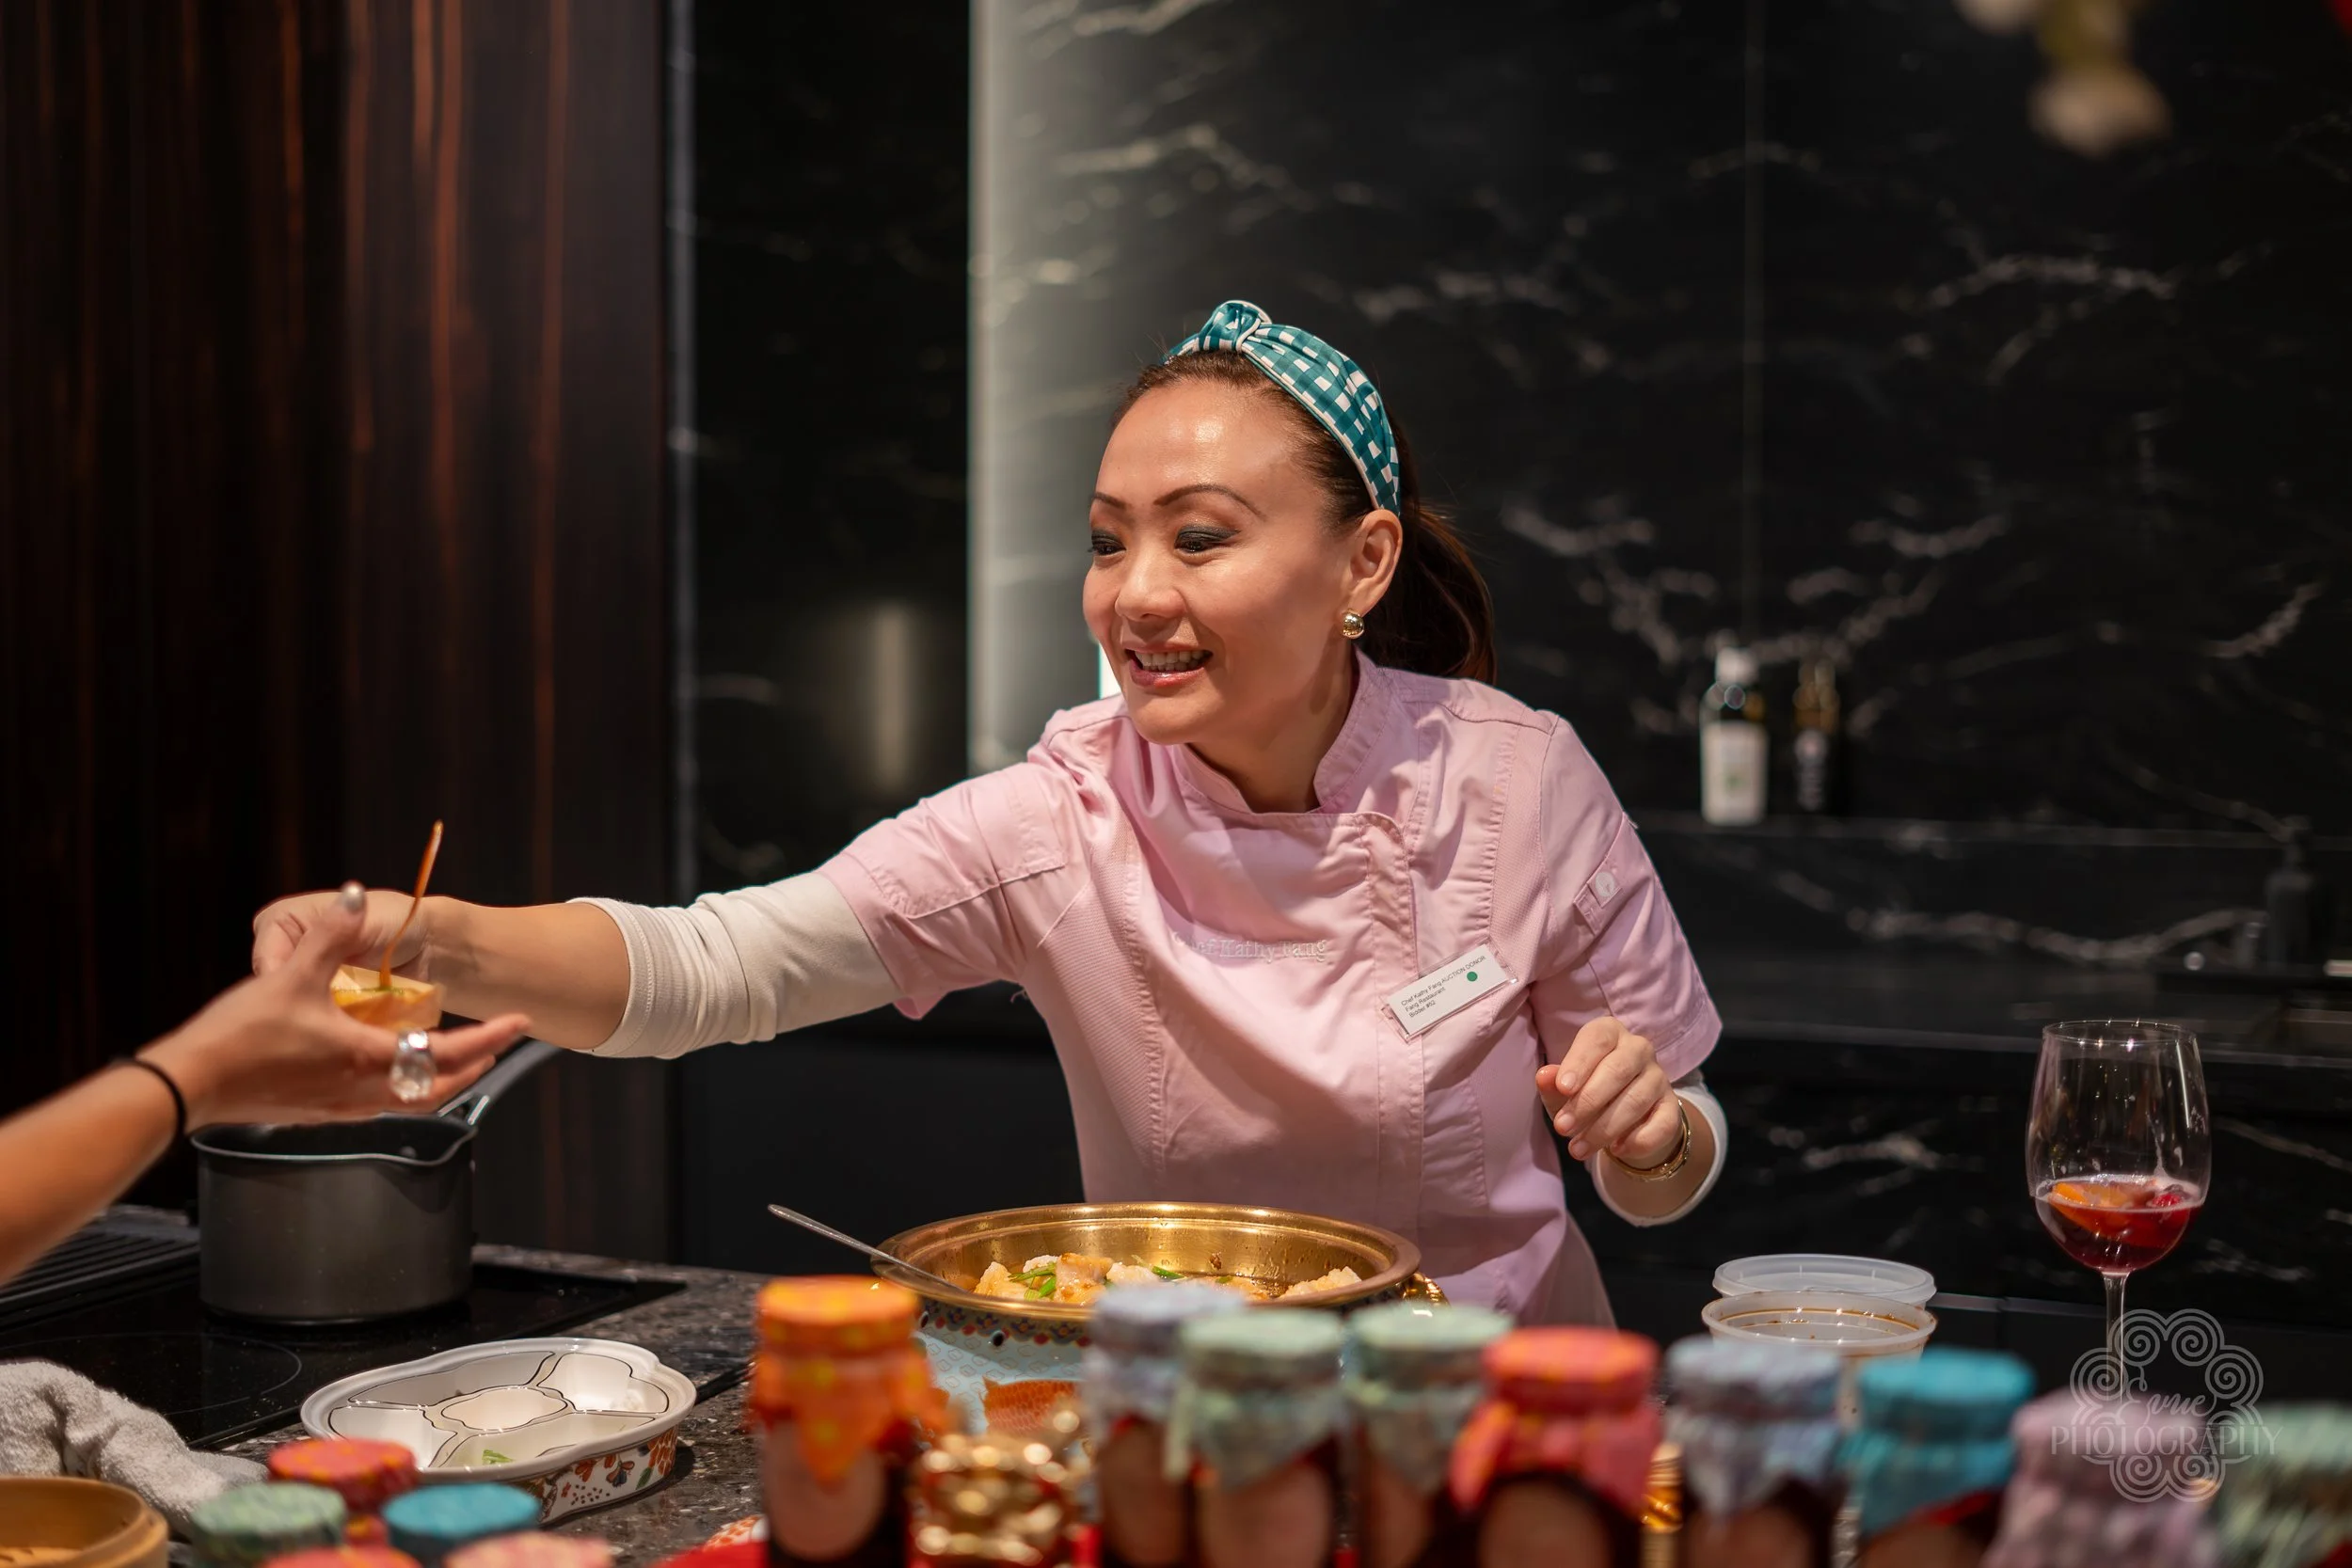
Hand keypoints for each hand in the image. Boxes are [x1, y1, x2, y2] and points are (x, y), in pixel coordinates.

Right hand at [159, 889, 529, 1126]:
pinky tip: (387, 1075)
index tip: (518, 1023)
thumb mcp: (289, 977)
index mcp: (366, 1058)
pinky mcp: (314, 1113)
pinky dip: (399, 1089)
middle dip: (472, 1066)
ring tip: (452, 1061)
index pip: (447, 1053)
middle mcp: (361, 1091)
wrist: (189, 1085)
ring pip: (407, 1100)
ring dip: (437, 1080)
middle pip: (436, 1087)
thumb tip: (353, 893)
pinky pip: (375, 1104)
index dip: (489, 1037)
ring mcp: (338, 1108)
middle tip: (496, 1047)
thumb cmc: (240, 1037)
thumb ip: (329, 934)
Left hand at [1538, 1017, 1680, 1167]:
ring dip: (1605, 1129)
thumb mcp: (1563, 1089)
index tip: (1562, 1088)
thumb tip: (1544, 1076)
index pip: (1597, 1039)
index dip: (1579, 1062)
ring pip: (1636, 1100)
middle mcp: (1638, 1049)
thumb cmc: (1585, 1092)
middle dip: (1587, 1102)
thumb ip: (1554, 1083)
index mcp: (1609, 1033)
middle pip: (1618, 1070)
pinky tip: (1617, 1150)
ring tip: (1577, 1149)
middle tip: (1562, 1128)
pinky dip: (1639, 1140)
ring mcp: (1659, 1077)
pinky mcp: (1672, 1106)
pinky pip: (1663, 1123)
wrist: (1623, 1118)